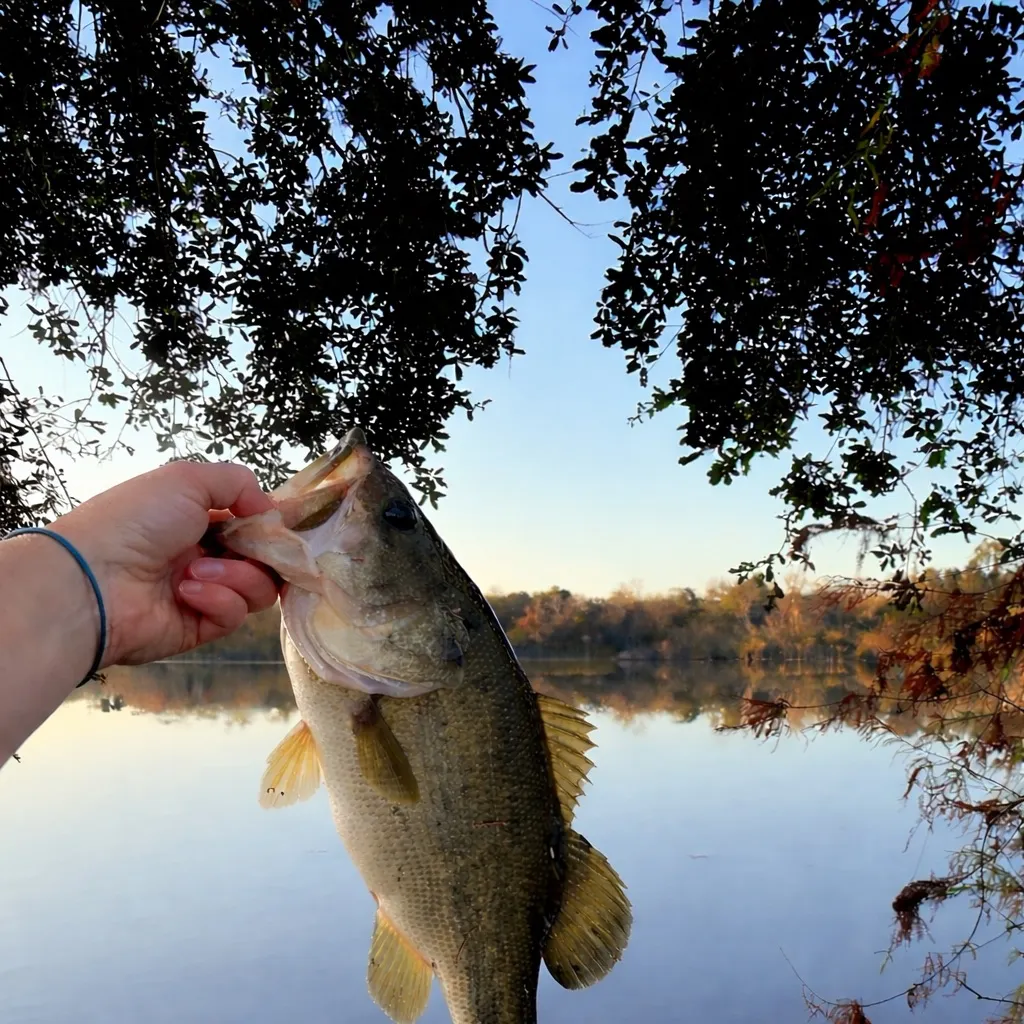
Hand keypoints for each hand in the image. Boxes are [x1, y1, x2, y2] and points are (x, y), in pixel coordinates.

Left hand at [54, 460, 280, 666]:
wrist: (92, 579)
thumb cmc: (135, 520)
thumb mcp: (186, 479)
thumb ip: (237, 483)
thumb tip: (270, 511)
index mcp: (195, 519)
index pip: (250, 524)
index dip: (269, 525)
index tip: (279, 526)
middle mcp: (202, 555)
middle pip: (263, 559)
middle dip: (265, 553)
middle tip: (254, 549)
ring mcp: (202, 592)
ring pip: (256, 588)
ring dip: (237, 575)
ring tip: (199, 569)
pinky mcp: (199, 627)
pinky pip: (233, 615)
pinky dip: (219, 600)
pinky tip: (188, 591)